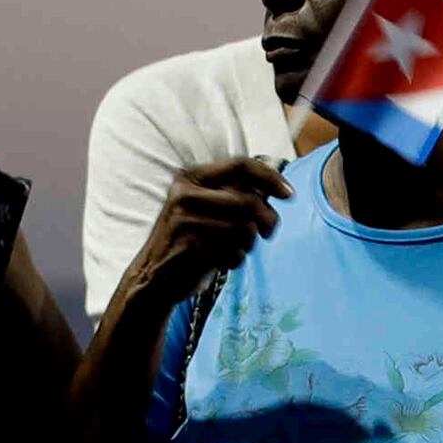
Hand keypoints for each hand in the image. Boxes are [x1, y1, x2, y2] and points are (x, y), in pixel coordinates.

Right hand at [121, 159, 286, 311]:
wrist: (153, 277)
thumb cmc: (188, 241)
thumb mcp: (204, 208)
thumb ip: (233, 194)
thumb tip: (275, 189)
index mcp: (190, 177)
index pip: (241, 165)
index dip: (271, 178)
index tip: (289, 195)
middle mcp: (185, 194)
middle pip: (249, 200)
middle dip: (268, 220)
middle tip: (269, 232)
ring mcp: (185, 219)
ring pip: (245, 228)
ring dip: (249, 244)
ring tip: (236, 249)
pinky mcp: (190, 246)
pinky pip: (234, 251)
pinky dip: (236, 260)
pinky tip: (222, 261)